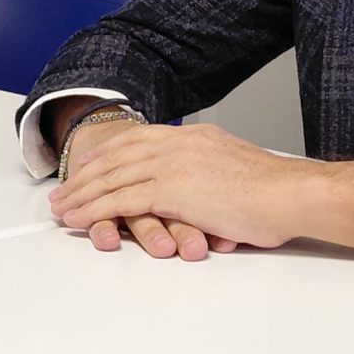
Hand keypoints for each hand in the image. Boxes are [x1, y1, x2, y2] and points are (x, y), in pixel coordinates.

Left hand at [49, 123, 353, 252]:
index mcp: (198, 137)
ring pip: (114, 175)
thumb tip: (202, 193)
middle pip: (120, 155)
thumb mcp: (237, 169)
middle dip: (87, 174)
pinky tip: (79, 217)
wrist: (291, 193)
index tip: (90, 165)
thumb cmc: (275, 192)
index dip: (111, 152)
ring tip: (61, 207)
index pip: (142, 139)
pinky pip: (122, 197)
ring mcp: (176, 163)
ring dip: (82, 193)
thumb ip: (212, 173)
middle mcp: (182, 143)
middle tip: (64, 188)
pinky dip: (95, 207)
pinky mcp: (173, 188)